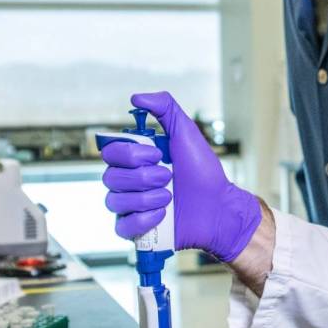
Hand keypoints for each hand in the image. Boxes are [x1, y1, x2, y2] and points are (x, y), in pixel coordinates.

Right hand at [101, 91, 261, 261]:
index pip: (110, 152)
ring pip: (114, 202)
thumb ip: (165, 108)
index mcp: (135, 159)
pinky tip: (162, 214)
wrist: (218, 206)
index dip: (130, 155)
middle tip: (168, 177)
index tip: (158, 155)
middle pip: (110, 177)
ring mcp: (130, 206)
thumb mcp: (187, 132)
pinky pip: (122, 227)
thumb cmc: (204, 172)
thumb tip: (136, 97)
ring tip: (169, 196)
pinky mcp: (135, 230)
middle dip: (143, 177)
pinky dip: (143, 220)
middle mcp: (128, 181)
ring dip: (146, 198)